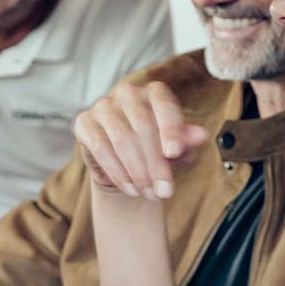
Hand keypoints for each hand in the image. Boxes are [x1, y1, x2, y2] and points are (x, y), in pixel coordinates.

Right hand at [73, 82, 209, 200]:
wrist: (126, 164)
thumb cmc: (157, 151)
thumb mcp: (178, 149)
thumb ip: (188, 141)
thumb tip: (200, 135)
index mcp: (154, 92)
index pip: (164, 106)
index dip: (170, 130)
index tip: (175, 154)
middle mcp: (127, 93)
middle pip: (143, 127)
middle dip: (155, 164)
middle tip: (164, 191)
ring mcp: (103, 106)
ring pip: (121, 139)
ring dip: (137, 172)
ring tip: (148, 193)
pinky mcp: (84, 122)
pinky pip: (100, 148)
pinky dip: (117, 172)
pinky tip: (130, 188)